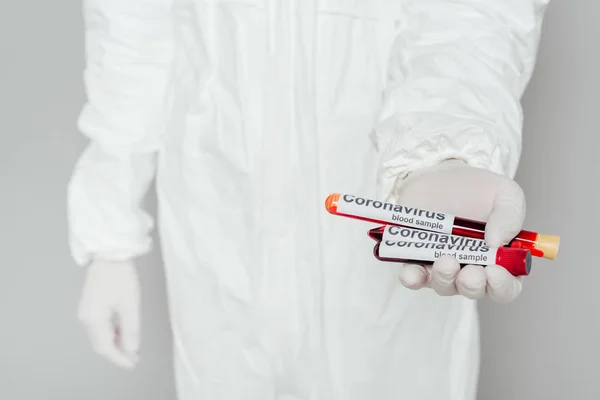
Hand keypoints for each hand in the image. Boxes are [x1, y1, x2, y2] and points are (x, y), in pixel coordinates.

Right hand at [77, 259, 140, 368]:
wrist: (109, 255)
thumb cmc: (120, 276)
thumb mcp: (130, 305)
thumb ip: (131, 329)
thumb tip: (131, 348)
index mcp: (93, 319)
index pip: (105, 347)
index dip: (119, 358)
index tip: (133, 364)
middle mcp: (85, 317)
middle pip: (100, 343)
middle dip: (117, 353)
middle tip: (134, 359)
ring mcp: (86, 311)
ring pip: (100, 335)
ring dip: (115, 343)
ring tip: (131, 347)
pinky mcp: (90, 305)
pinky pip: (99, 326)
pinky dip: (111, 332)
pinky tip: (123, 332)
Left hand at [391, 160, 525, 302]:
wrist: (439, 175)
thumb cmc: (478, 189)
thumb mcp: (505, 194)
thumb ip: (510, 216)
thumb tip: (497, 243)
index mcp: (499, 261)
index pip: (505, 288)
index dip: (502, 286)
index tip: (495, 271)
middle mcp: (470, 270)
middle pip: (473, 290)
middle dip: (472, 284)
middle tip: (471, 271)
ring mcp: (441, 268)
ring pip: (443, 286)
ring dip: (445, 278)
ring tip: (446, 260)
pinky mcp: (415, 260)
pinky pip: (413, 277)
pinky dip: (412, 278)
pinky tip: (412, 272)